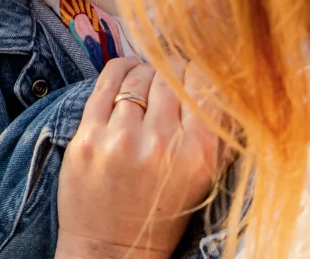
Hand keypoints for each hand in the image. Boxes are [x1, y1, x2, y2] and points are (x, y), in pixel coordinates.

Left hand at [55, 59, 219, 258]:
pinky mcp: (88, 137)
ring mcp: (121, 139)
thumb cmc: (162, 212)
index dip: (198, 75)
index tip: (192, 76)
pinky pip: (107, 80)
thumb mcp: (203, 177)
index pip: (203, 86)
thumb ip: (216, 132)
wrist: (113, 250)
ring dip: (145, 73)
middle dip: (171, 74)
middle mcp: (161, 143)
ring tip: (146, 82)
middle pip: (170, 77)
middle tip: (168, 81)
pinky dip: (120, 69)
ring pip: (139, 76)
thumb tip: (221, 79)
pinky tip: (126, 71)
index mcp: (197, 155)